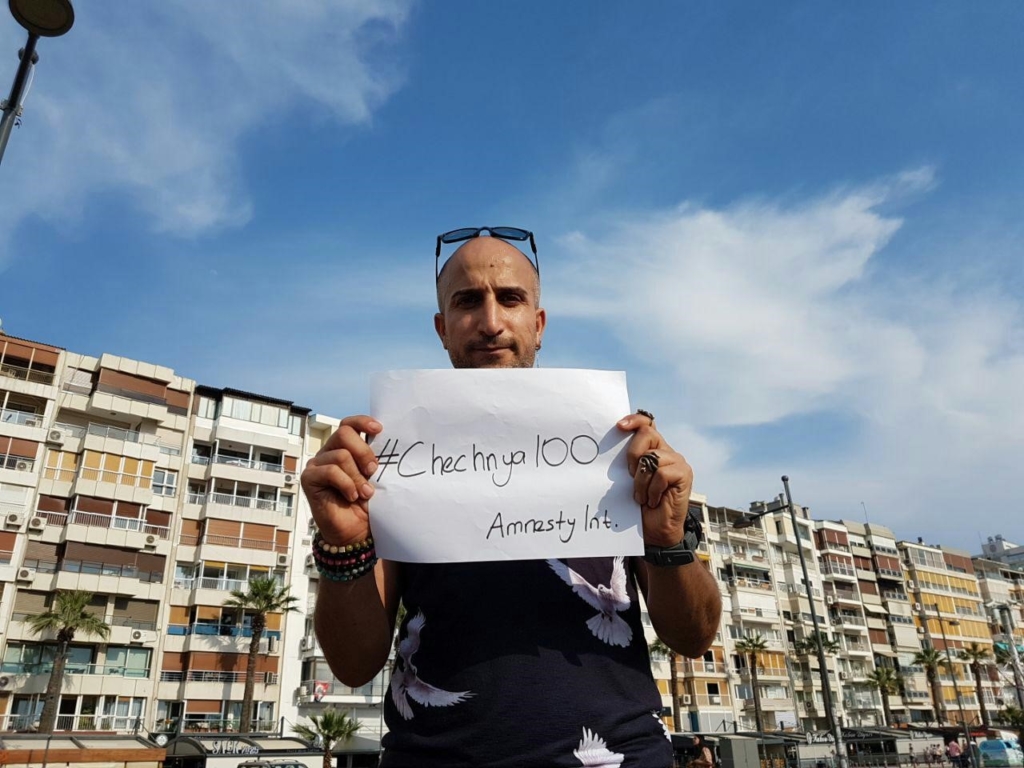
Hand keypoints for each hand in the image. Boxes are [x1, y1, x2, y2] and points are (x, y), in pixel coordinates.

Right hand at [300, 415, 382, 546]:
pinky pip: (331, 471)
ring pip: (341, 455)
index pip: (349, 424)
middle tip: (373, 471)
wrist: (356, 531)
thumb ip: (374, 460)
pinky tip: (351, 496)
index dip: (362, 422)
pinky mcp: (309, 478)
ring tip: (364, 493)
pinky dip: (346, 484)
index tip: (379, 429)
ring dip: (357, 476)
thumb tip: (385, 442)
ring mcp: (318, 464)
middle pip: (344, 433)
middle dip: (364, 452)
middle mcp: (329, 452)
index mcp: (345, 448)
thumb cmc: (367, 504)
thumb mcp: (375, 478)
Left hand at [617, 412, 692, 547]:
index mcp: (652, 449)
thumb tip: (608, 445)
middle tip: (629, 476)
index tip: (619, 426)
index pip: (646, 424)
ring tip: (642, 497)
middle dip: (632, 454)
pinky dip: (652, 490)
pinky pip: (662, 473)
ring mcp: (677, 462)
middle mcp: (666, 452)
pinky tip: (654, 501)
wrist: (654, 531)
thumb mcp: (628, 479)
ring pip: (652, 457)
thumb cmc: (638, 506)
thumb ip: (627, 461)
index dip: (634, 420)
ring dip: (641, 481)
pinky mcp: (684, 474)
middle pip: (647, 433)